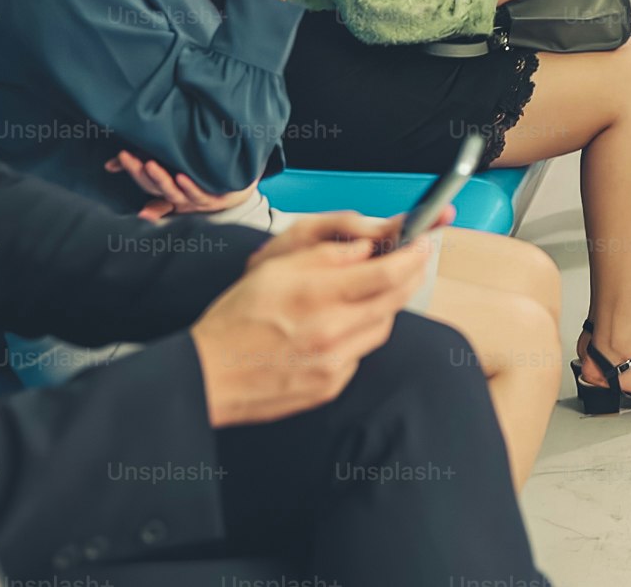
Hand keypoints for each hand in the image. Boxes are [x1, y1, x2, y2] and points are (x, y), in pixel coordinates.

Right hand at [107, 150, 252, 221]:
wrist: (241, 187)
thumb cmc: (202, 178)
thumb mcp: (173, 170)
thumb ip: (143, 167)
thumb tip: (108, 166)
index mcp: (168, 191)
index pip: (144, 180)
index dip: (132, 168)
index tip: (122, 153)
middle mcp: (180, 198)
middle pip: (155, 186)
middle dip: (140, 172)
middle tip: (128, 155)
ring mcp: (196, 199)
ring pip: (174, 192)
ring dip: (161, 179)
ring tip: (150, 164)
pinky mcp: (215, 199)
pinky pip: (200, 194)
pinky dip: (190, 186)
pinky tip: (182, 176)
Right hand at [196, 215, 428, 427]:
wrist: (207, 376)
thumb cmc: (235, 318)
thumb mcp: (273, 269)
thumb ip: (325, 255)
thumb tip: (366, 248)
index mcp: (317, 295)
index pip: (387, 273)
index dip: (413, 256)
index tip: (423, 244)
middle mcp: (331, 331)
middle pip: (395, 300)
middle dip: (411, 276)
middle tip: (415, 262)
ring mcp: (334, 363)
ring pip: (382, 327)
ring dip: (386, 306)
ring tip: (374, 292)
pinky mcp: (331, 386)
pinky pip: (361, 354)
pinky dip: (360, 336)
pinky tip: (342, 327)